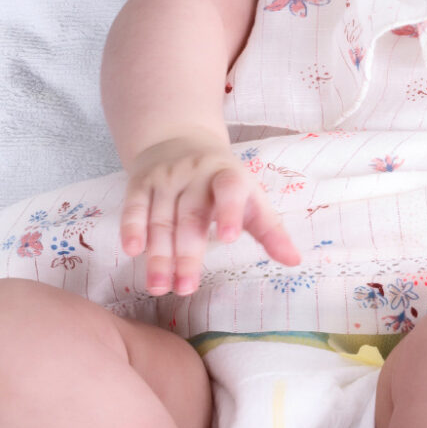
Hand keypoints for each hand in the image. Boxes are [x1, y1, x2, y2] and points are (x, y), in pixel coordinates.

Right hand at [120, 132, 302, 295]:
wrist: (178, 139)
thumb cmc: (223, 183)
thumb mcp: (251, 198)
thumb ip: (270, 231)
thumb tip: (295, 261)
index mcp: (228, 176)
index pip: (230, 190)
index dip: (230, 211)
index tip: (229, 238)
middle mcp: (196, 174)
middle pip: (191, 216)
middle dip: (187, 254)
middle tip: (185, 288)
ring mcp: (166, 178)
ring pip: (161, 218)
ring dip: (159, 254)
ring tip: (159, 286)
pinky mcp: (140, 183)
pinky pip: (134, 206)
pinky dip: (131, 227)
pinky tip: (132, 251)